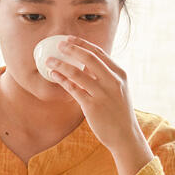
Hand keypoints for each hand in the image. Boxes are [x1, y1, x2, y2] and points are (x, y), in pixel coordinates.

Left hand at [47, 36, 153, 174]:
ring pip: (77, 73)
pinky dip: (62, 80)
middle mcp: (112, 81)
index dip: (82, 44)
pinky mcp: (92, 106)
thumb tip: (85, 65)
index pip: (99, 53)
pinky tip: (54, 75)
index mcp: (119, 74)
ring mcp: (102, 93)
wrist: (125, 135)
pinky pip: (73, 89)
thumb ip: (105, 76)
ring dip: (61, 64)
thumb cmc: (119, 112)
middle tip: (58, 45)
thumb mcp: (118, 90)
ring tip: (49, 61)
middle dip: (71, 49)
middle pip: (89, 58)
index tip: (69, 39)